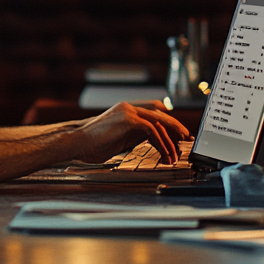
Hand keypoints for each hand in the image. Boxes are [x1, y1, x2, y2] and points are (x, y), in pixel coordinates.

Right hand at [74, 101, 192, 163]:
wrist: (77, 143)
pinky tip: (164, 153)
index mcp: (126, 111)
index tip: (178, 133)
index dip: (168, 122)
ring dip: (169, 140)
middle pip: (160, 115)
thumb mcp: (120, 139)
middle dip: (175, 128)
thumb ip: (135, 135)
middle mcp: (129, 107)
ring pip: (158, 123)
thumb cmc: (94, 145)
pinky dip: (161, 142)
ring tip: (174, 155)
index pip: (154, 112)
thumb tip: (152, 140)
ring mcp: (128, 111)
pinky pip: (152, 130)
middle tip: (186, 140)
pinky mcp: (128, 119)